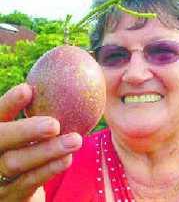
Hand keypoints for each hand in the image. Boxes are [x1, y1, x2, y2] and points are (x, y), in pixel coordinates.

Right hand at [0, 83, 81, 201]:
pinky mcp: (10, 195)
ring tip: (75, 140)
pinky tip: (67, 158)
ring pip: (15, 163)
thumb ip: (43, 110)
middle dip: (25, 130)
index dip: (8, 103)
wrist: (18, 186)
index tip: (28, 89)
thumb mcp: (30, 130)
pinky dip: (49, 169)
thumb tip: (78, 80)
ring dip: (47, 151)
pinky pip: (28, 182)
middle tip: (54, 124)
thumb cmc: (29, 148)